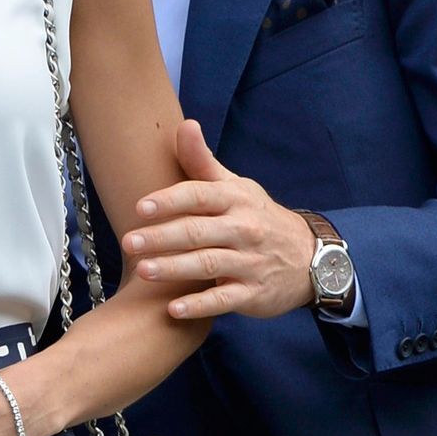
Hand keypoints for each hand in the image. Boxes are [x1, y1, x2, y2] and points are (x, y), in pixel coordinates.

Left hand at [123, 118, 316, 320]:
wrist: (308, 258)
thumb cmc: (256, 218)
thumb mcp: (236, 187)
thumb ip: (203, 162)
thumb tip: (184, 125)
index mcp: (235, 200)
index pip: (200, 195)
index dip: (170, 201)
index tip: (141, 207)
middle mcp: (244, 229)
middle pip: (198, 231)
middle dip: (161, 237)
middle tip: (128, 242)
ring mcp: (249, 263)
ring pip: (207, 264)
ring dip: (174, 269)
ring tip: (142, 271)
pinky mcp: (253, 294)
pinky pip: (224, 300)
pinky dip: (200, 305)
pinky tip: (174, 310)